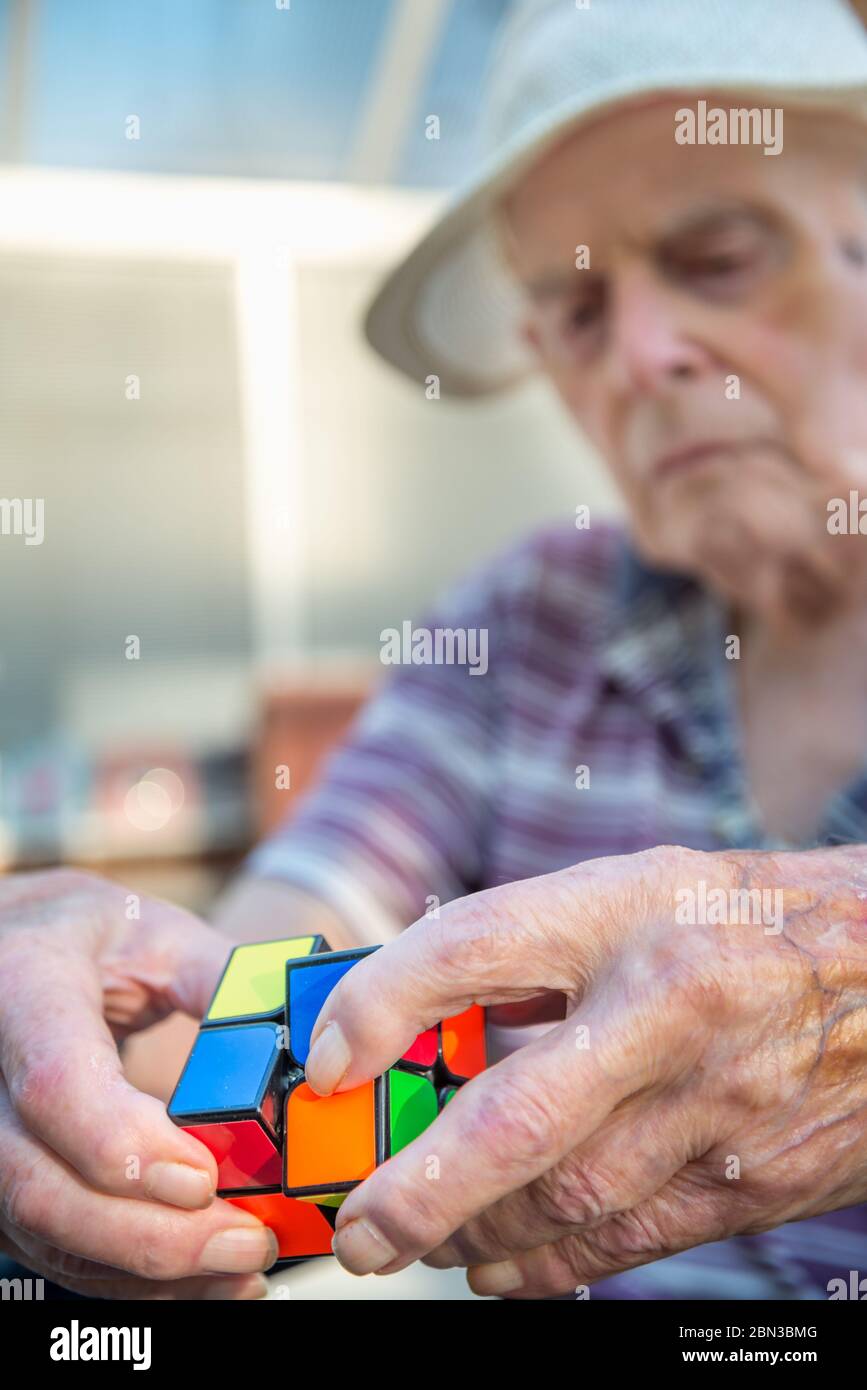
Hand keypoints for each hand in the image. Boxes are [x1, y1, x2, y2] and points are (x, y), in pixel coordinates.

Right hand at [0, 869, 278, 1297]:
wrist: (14, 956)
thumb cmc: (88, 938)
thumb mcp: (155, 931)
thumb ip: (222, 979)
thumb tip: (305, 1038)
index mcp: (25, 990)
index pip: (55, 1084)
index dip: (123, 1142)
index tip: (204, 1174)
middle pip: (42, 1185)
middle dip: (151, 1234)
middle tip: (249, 1240)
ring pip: (45, 1233)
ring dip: (149, 1270)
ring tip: (244, 1266)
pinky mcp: (4, 1184)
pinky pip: (55, 1249)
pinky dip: (132, 1277)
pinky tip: (206, 1277)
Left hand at [304, 844, 866, 1296]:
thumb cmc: (743, 919)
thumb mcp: (636, 890)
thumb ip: (533, 949)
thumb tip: (418, 1020)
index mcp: (628, 909)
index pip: (474, 943)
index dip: (380, 1002)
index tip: (327, 1061)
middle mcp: (670, 1005)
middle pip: (517, 1115)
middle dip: (415, 1187)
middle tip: (354, 1227)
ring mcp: (717, 1103)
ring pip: (566, 1200)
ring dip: (471, 1232)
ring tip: (414, 1238)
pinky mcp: (751, 1179)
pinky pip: (627, 1243)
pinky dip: (545, 1265)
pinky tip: (496, 1262)